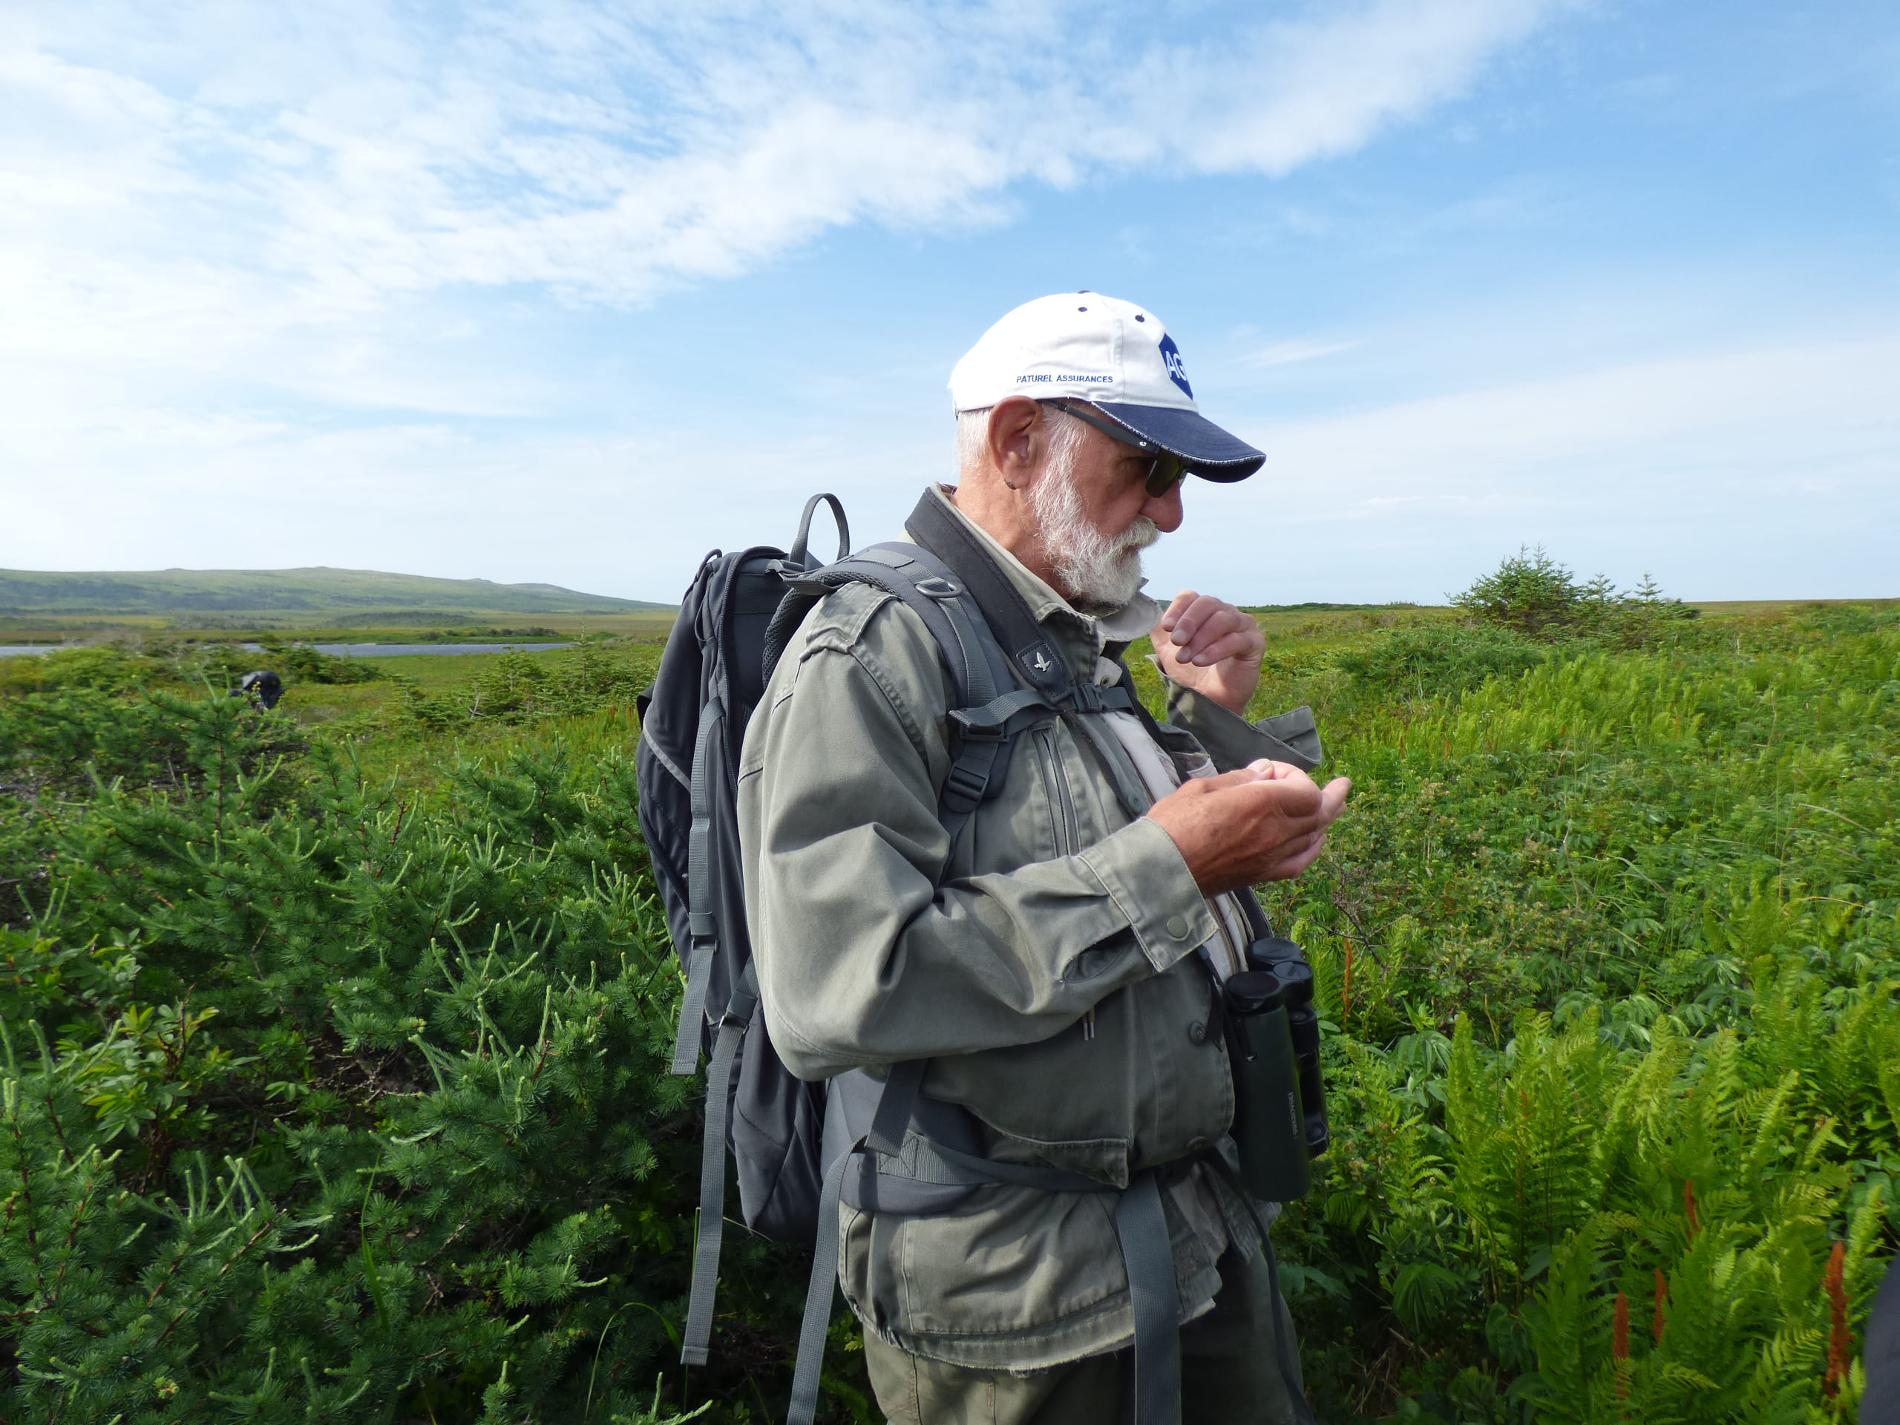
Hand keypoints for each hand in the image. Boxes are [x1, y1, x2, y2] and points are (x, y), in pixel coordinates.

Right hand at [1145, 760, 1350, 893]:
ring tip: (1337, 806)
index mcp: (1261, 803)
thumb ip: (1240, 779)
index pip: (1306, 789)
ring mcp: (1272, 856)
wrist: (1161, 870)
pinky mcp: (1263, 875)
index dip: (1296, 776)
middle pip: (1320, 812)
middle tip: (1344, 785)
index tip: (1271, 771)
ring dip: (1326, 819)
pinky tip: (1316, 841)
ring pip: (1314, 836)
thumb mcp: (1203, 787)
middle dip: (1332, 795)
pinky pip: (1301, 862)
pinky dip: (1314, 848)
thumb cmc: (1174, 824)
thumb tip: (1266, 771)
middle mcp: (1275, 831)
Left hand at [1152, 592, 1263, 716]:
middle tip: (1177, 642)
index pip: (1190, 596)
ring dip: (1201, 638)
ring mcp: (1243, 626)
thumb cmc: (1190, 672)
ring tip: (1186, 658)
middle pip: (1208, 603)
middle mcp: (1225, 612)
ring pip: (1224, 619)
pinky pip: (1237, 640)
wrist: (1208, 699)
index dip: (1177, 609)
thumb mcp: (1167, 649)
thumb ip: (1156, 630)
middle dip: (1189, 622)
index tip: (1167, 627)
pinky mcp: (1255, 643)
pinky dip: (1216, 649)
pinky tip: (1200, 661)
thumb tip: (1145, 614)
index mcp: (1203, 610)